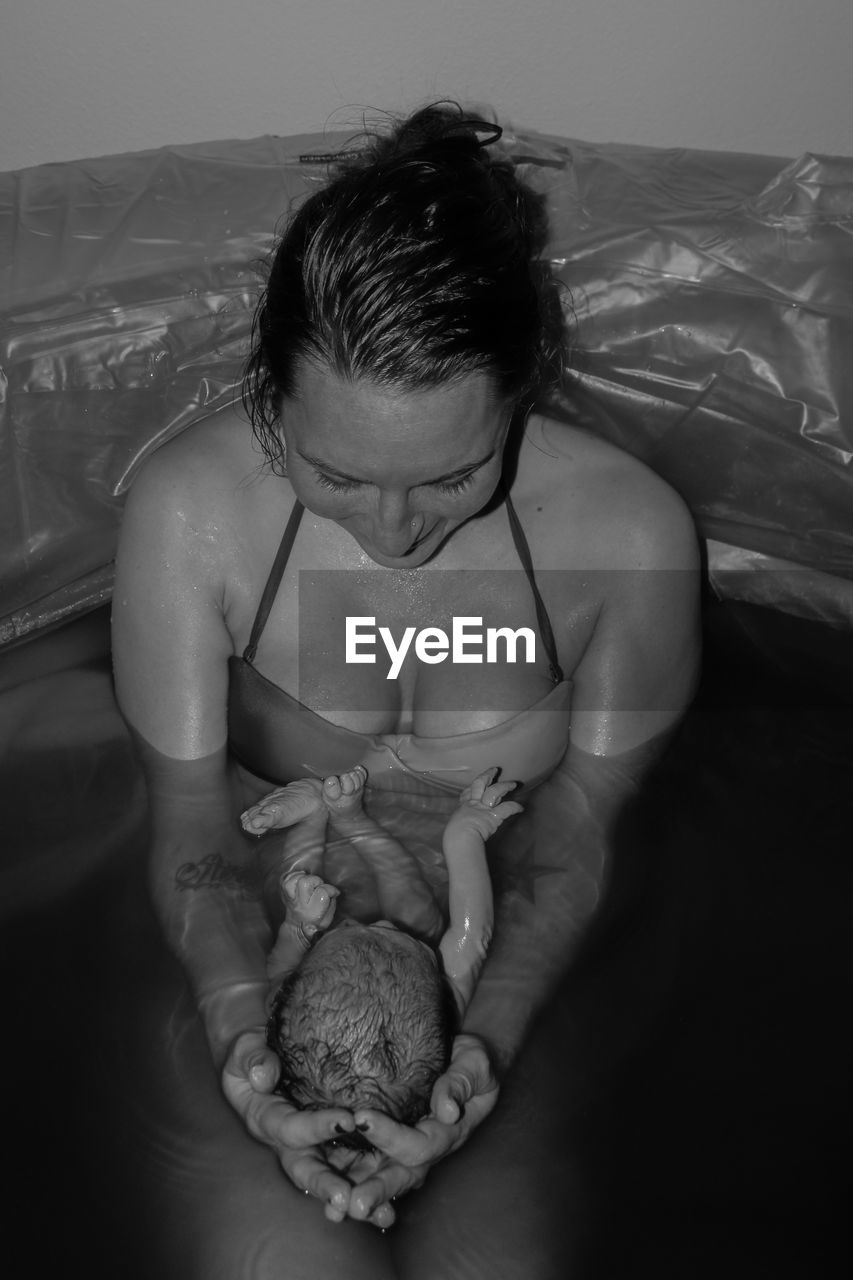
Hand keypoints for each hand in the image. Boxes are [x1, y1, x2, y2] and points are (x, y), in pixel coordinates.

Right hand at [220, 1028, 393, 1227]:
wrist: (263, 1059)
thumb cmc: (253, 1051)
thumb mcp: (245, 1049)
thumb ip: (251, 1059)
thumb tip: (263, 1076)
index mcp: (267, 1120)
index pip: (291, 1128)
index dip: (317, 1127)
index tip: (346, 1119)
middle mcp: (289, 1144)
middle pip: (307, 1170)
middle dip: (327, 1186)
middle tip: (347, 1201)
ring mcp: (312, 1149)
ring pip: (332, 1180)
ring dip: (355, 1199)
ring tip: (381, 1215)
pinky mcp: (332, 1149)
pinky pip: (349, 1173)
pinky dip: (368, 1190)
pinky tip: (390, 1209)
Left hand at [281, 870, 338, 935]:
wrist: (296, 928)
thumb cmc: (315, 923)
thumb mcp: (328, 919)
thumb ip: (331, 903)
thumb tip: (333, 891)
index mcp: (313, 912)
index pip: (322, 892)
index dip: (330, 889)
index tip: (333, 892)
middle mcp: (300, 904)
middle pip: (305, 882)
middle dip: (316, 880)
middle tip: (319, 887)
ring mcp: (291, 899)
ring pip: (294, 880)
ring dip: (304, 877)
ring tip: (309, 883)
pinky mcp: (285, 894)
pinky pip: (286, 880)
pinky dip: (294, 876)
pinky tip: (301, 879)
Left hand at [343, 1033, 499, 1225]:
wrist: (459, 1061)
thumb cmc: (468, 1061)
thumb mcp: (474, 1064)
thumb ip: (460, 1084)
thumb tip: (448, 1112)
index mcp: (445, 1133)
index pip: (416, 1144)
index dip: (390, 1135)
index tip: (360, 1117)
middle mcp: (424, 1151)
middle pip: (399, 1176)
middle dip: (376, 1190)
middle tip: (353, 1205)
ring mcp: (404, 1153)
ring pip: (380, 1180)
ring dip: (357, 1195)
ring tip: (334, 1210)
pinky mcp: (386, 1148)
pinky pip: (366, 1169)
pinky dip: (347, 1183)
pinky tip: (325, 1197)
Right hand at [447, 767, 523, 842]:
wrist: (460, 838)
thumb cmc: (454, 836)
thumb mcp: (454, 827)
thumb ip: (460, 825)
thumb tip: (459, 832)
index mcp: (463, 808)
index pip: (467, 793)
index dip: (473, 786)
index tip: (478, 781)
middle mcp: (473, 804)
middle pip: (480, 784)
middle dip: (487, 775)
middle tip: (495, 769)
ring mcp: (484, 808)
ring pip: (494, 791)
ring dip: (505, 786)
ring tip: (514, 784)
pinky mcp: (493, 816)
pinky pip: (507, 808)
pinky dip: (514, 807)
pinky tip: (521, 808)